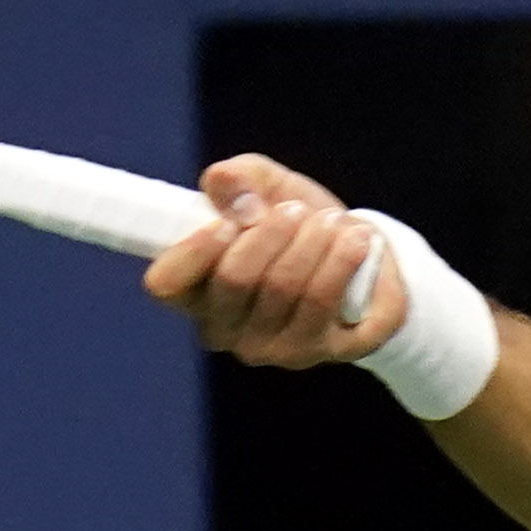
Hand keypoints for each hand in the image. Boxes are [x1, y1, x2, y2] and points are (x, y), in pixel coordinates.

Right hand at [145, 153, 411, 365]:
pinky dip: (344, 260)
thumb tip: (222, 180)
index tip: (227, 221)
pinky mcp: (325, 352)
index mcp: (198, 292)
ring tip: (333, 221)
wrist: (363, 257)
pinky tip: (357, 241)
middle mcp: (229, 331)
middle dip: (270, 232)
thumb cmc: (297, 225)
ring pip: (285, 288)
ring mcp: (276, 349)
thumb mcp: (267, 188)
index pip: (167, 284)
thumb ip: (239, 178)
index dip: (194, 250)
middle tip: (296, 210)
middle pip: (235, 279)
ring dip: (313, 241)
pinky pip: (327, 302)